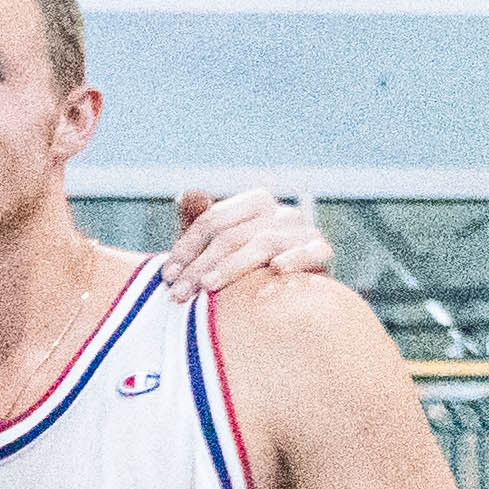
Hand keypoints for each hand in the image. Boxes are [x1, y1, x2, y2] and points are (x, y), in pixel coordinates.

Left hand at [161, 188, 331, 294]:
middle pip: (231, 236)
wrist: (295, 289)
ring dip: (232, 267)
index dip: (185, 248)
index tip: (166, 276)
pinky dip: (295, 259)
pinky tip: (276, 269)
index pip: (211, 220)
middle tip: (178, 295)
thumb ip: (199, 219)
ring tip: (208, 287)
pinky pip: (311, 252)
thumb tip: (188, 194)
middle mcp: (280, 212)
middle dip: (200, 267)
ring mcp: (303, 230)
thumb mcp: (219, 241)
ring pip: (263, 244)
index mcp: (254, 202)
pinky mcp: (322, 251)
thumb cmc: (246, 260)